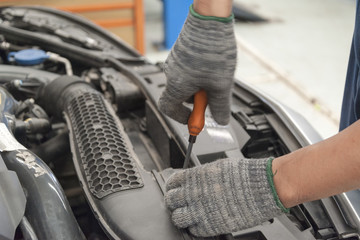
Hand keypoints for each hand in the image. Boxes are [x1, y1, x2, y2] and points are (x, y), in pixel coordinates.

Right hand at [158, 8, 236, 124]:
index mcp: (176, 85)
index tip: (195, 119)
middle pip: (180, 96)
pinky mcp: (181, 52)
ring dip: (201, 85)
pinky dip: (200, 73)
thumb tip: (220, 121)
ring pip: (186, 82)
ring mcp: (175, 61)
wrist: (210, 19)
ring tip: (217, 76)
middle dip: (198, 99)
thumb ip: (220, 107)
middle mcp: (171, 73)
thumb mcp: (221, 85)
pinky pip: (188, 69)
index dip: (182, 117)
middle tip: (214, 94)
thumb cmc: (213, 50)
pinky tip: (213, 65)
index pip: (169, 109)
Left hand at [164, 158, 287, 236]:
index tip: (174, 190)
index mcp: (194, 177)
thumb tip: (191, 180)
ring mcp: (201, 211)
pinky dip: (195, 227)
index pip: (172, 183)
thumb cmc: (243, 175)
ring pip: (178, 218)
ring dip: (182, 216)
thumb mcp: (216, 167)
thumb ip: (200, 175)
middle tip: (179, 203)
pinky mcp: (211, 225)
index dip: (172, 187)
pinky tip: (201, 222)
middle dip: (174, 202)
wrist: (262, 187)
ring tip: (188, 214)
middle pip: (171, 201)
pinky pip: (194, 230)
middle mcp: (194, 194)